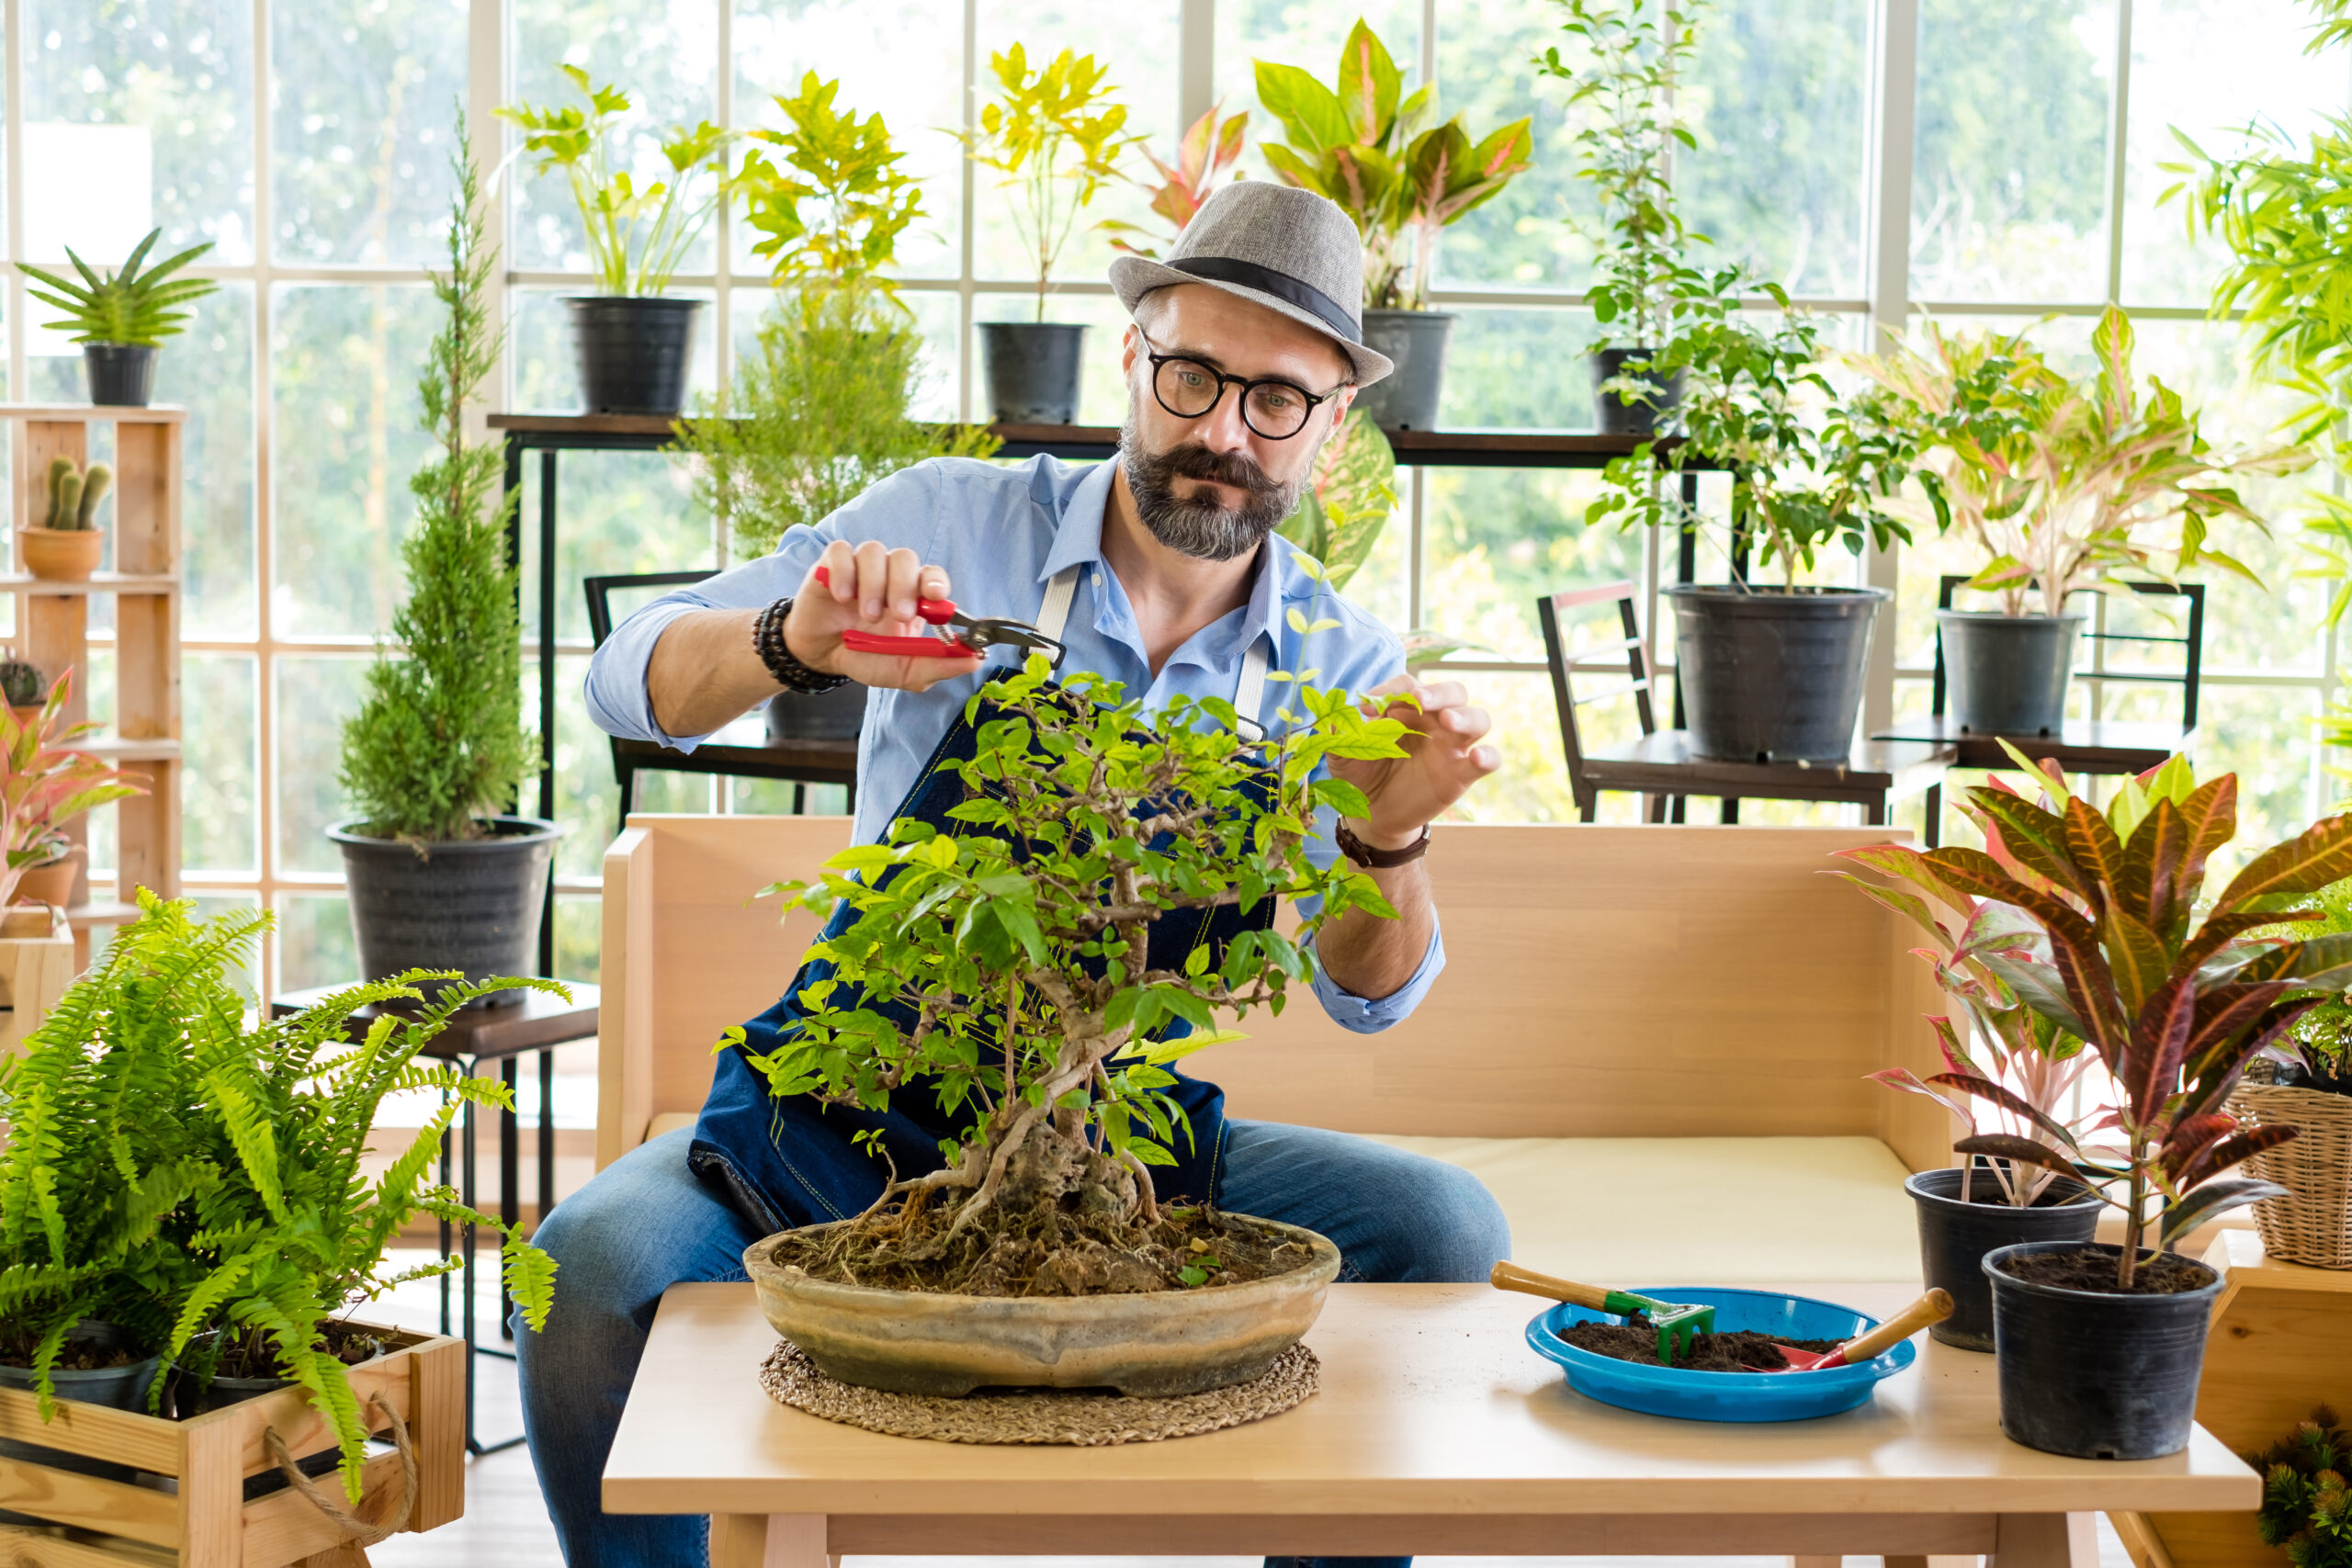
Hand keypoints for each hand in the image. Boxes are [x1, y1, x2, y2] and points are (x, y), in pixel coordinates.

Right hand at [786, 540, 984, 691]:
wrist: (820, 657)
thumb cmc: (864, 657)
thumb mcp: (902, 670)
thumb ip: (937, 666)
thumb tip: (976, 659)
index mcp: (912, 597)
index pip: (932, 576)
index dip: (936, 581)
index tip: (935, 596)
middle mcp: (890, 575)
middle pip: (906, 558)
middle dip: (904, 585)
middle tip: (898, 615)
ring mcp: (861, 567)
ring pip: (875, 552)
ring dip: (874, 584)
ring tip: (866, 615)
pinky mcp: (831, 563)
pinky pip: (841, 552)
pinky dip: (844, 573)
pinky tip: (841, 596)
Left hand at [1326, 675, 1500, 848]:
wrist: (1371, 816)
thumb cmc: (1360, 775)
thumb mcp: (1342, 752)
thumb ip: (1342, 731)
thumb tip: (1346, 713)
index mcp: (1407, 709)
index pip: (1410, 685)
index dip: (1393, 690)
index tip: (1368, 706)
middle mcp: (1434, 723)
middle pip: (1454, 693)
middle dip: (1439, 693)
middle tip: (1419, 701)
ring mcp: (1452, 747)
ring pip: (1478, 718)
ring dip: (1466, 717)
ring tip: (1448, 721)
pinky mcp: (1461, 775)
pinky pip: (1490, 759)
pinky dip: (1488, 756)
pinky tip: (1476, 757)